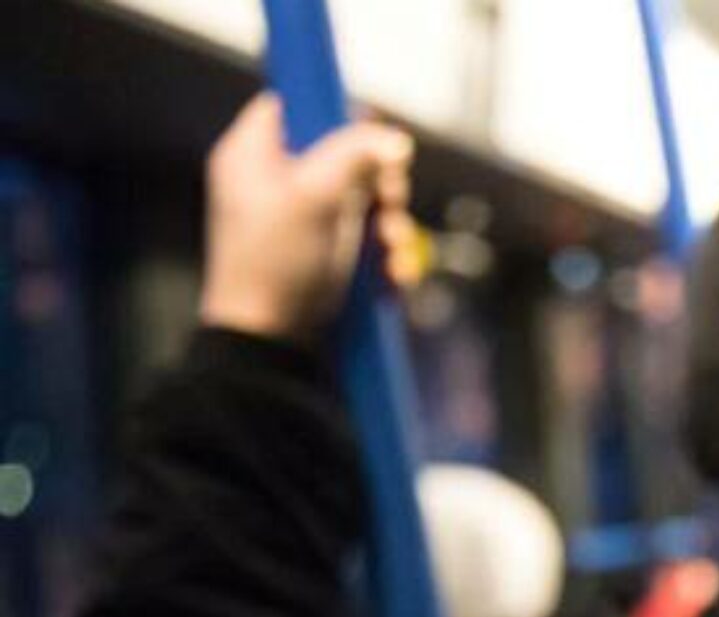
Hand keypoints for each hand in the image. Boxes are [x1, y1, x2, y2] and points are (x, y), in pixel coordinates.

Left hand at [198, 93, 417, 342]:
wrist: (269, 340)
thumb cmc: (275, 264)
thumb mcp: (313, 196)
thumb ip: (354, 155)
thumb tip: (396, 139)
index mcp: (252, 155)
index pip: (293, 104)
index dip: (333, 109)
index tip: (369, 129)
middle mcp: (277, 182)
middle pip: (344, 152)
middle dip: (380, 179)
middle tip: (390, 199)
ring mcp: (304, 219)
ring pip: (365, 198)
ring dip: (392, 223)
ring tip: (394, 250)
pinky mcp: (325, 253)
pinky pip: (367, 238)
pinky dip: (386, 253)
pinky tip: (393, 275)